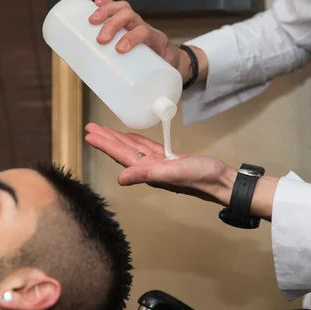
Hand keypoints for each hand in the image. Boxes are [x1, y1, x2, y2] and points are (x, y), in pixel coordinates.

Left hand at [84, 123, 236, 205]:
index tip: (89, 134)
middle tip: (90, 127)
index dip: (104, 144)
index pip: (120, 155)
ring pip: (133, 149)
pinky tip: (131, 137)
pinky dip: (137, 142)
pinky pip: (147, 148)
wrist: (221, 181)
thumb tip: (120, 179)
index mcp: (148, 171)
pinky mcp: (170, 160)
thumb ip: (146, 175)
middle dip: (106, 139)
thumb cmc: (200, 177)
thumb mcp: (173, 173)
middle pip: (122, 151)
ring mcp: (159, 165)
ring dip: (118, 139)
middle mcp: (150, 169)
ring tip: (104, 130)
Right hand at [88, 0, 201, 82]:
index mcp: (156, 40)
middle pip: (130, 16)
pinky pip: (116, 8)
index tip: (120, 50)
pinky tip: (93, 4)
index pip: (144, 32)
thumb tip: (155, 113)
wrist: (174, 58)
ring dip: (106, 11)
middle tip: (101, 39)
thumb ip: (161, 93)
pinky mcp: (126, 24)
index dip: (132, 37)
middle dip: (113, 24)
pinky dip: (105, 4)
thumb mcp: (166, 78)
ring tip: (91, 21)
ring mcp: (135, 23)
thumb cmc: (166, 70)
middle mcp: (145, 28)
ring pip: (122, 8)